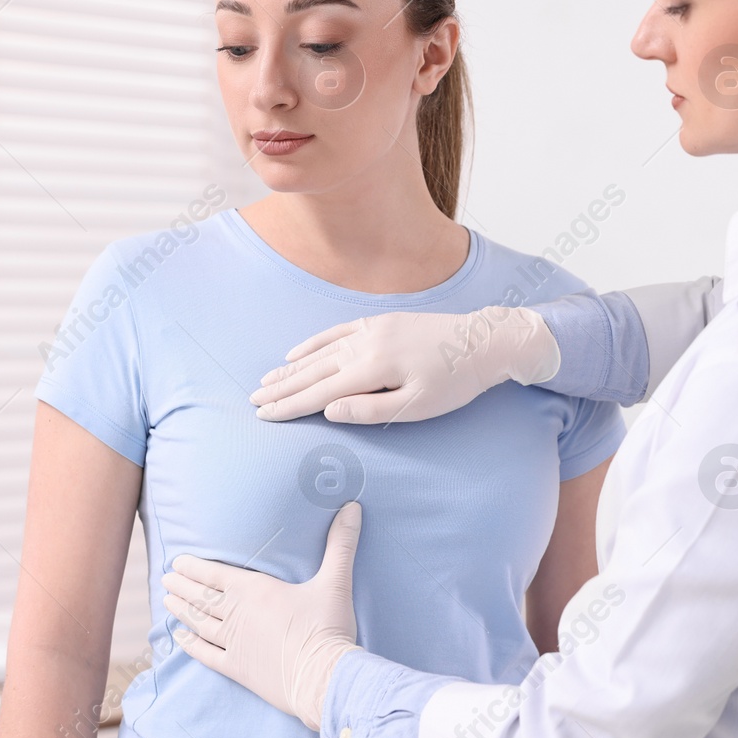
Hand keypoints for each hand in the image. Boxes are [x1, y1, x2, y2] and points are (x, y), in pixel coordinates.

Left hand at [162, 501, 362, 730]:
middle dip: (182, 587)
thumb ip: (341, 544)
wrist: (323, 678)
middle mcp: (237, 615)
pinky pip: (207, 656)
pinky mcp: (237, 669)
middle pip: (202, 598)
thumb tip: (353, 507)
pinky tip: (181, 640)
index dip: (194, 567)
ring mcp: (234, 644)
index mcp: (255, 591)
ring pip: (199, 624)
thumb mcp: (336, 581)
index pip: (215, 575)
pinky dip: (191, 647)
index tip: (176, 562)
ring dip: (182, 612)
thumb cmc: (327, 628)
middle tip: (165, 580)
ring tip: (167, 603)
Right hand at [251, 307, 560, 423]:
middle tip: (253, 401)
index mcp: (373, 367)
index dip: (290, 405)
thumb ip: (370, 410)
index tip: (264, 415)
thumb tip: (329, 410)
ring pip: (321, 351)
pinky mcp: (381, 321)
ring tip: (266, 381)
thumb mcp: (417, 406)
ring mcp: (372, 329)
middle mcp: (366, 343)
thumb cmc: (455, 381)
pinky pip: (338, 332)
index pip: (320, 392)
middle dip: (282, 388)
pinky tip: (297, 353)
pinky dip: (314, 343)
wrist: (484, 341)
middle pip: (314, 371)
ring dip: (291, 368)